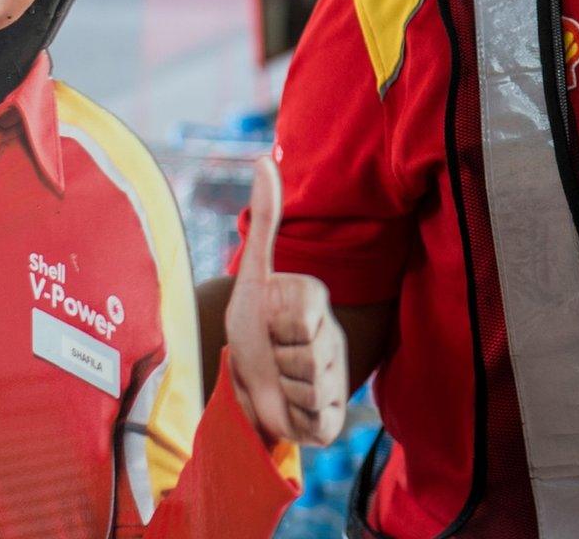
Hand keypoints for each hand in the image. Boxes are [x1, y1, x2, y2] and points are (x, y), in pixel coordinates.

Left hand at [225, 154, 347, 445]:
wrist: (242, 389)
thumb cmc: (250, 332)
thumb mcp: (253, 276)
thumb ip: (265, 223)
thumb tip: (265, 159)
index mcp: (320, 307)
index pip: (307, 313)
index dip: (277, 323)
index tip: (271, 323)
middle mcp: (334, 341)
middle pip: (307, 351)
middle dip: (278, 359)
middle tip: (273, 355)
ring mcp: (336, 379)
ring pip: (310, 385)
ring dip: (284, 388)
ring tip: (279, 381)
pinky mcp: (332, 418)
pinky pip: (317, 418)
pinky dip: (294, 417)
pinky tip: (291, 407)